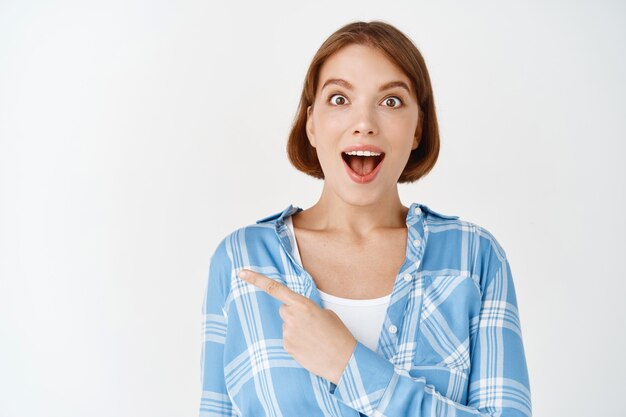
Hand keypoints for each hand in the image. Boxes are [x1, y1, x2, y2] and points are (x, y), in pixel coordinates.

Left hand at [238, 269, 356, 384]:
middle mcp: (292, 316)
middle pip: (284, 310)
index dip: (256, 279)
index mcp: (303, 304)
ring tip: (313, 338)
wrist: (343, 360)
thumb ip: (307, 308)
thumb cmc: (338, 335)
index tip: (242, 272)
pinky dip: (296, 342)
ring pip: (287, 326)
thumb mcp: (326, 313)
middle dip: (293, 314)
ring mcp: (287, 332)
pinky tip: (309, 347)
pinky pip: (288, 339)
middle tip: (310, 325)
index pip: (274, 288)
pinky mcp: (286, 346)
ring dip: (296, 330)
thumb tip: (299, 313)